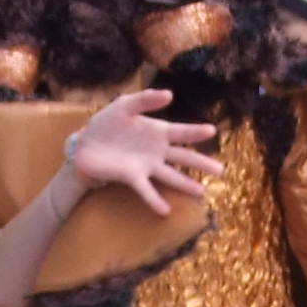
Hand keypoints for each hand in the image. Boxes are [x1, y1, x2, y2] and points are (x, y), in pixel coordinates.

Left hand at [60, 86, 216, 216]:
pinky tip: (166, 211)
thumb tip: (170, 94)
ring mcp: (146, 166)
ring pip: (171, 176)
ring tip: (202, 192)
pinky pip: (146, 190)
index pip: (182, 132)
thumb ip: (145, 99)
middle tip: (220, 170)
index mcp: (157, 131)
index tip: (212, 131)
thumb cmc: (107, 122)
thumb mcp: (124, 104)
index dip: (196, 132)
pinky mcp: (132, 177)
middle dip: (201, 163)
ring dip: (186, 184)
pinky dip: (155, 200)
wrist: (85, 143)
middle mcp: (157, 150)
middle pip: (183, 157)